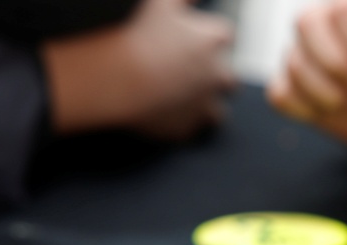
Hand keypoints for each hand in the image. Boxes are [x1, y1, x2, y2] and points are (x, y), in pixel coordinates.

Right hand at [42, 0, 235, 140]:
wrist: (118, 77)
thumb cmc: (136, 35)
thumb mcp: (160, 3)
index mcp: (212, 40)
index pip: (224, 36)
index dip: (207, 38)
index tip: (192, 41)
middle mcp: (217, 75)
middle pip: (227, 78)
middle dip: (211, 76)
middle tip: (183, 73)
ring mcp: (204, 105)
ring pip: (216, 111)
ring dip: (202, 105)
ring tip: (175, 99)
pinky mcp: (188, 129)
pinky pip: (191, 129)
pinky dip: (181, 123)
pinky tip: (162, 114)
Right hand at [267, 0, 346, 154]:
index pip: (342, 9)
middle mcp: (324, 21)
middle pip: (307, 22)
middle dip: (337, 65)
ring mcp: (304, 52)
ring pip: (295, 64)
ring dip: (328, 94)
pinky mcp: (292, 84)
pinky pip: (281, 94)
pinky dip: (306, 109)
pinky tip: (329, 110)